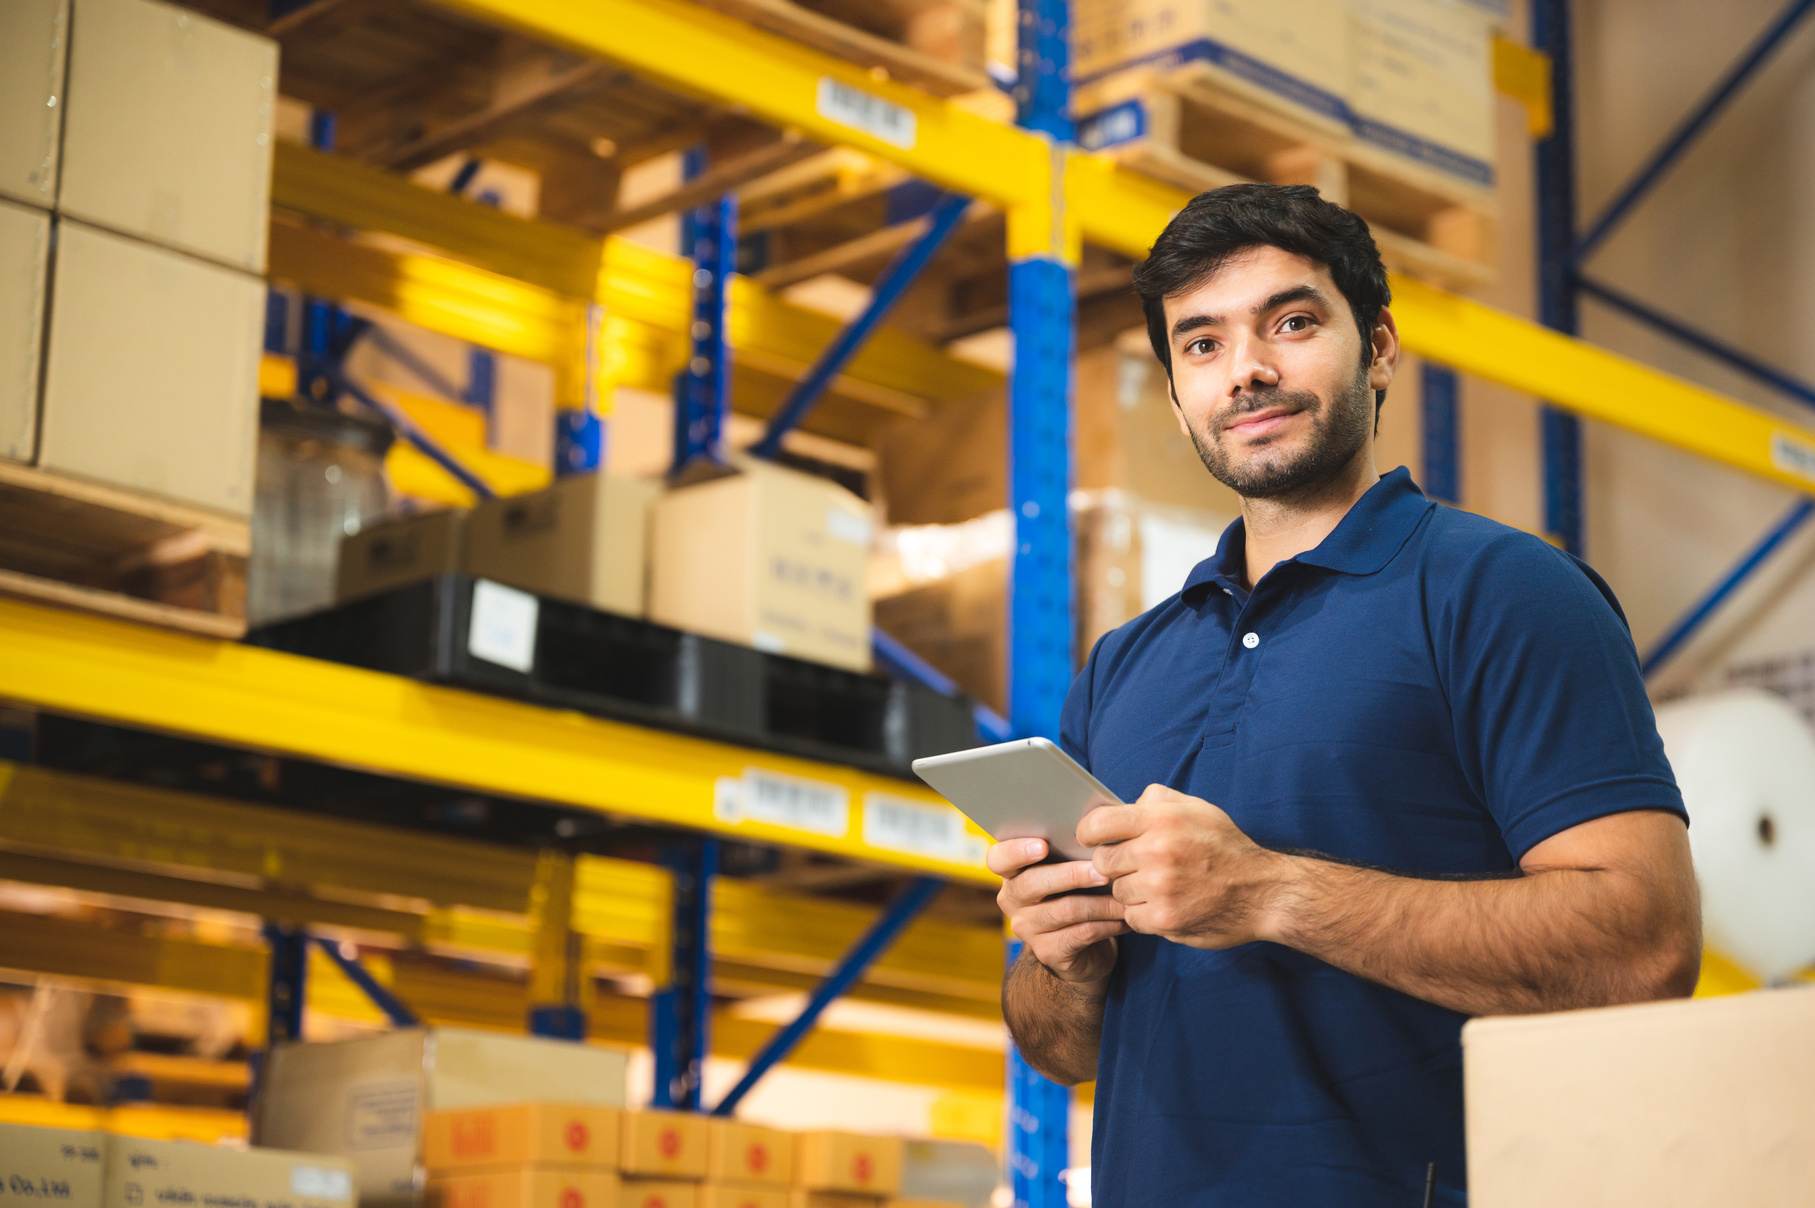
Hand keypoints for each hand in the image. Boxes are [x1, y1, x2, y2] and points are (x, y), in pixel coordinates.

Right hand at [988, 837, 1128, 984]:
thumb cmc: (1079, 891)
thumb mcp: (1071, 866)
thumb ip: (1073, 845)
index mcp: (1012, 871)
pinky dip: (1107, 925)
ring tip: (1125, 897)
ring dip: (1101, 903)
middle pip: (1033, 883)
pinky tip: (1125, 918)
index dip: (1016, 851)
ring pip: (1064, 910)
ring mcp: (1027, 928)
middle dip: (1071, 875)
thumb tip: (1099, 819)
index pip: (998, 858)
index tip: (1043, 846)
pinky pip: (1080, 934)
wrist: (1083, 946)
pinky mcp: (1048, 952)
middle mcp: (1012, 900)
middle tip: (1102, 872)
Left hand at [1079, 784, 1286, 948]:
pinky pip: (1131, 917)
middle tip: (1137, 866)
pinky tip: (1165, 905)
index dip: (1089, 833)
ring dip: (1132, 891)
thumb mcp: (1197, 808)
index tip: (1092, 839)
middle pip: (1102, 861)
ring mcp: (1160, 888)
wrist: (1263, 892)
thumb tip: (1123, 804)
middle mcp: (1157, 851)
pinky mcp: (1164, 919)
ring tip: (1160, 886)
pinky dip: (1144, 914)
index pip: (1098, 823)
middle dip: (1115, 864)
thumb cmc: (1226, 848)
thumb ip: (1156, 800)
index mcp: (1161, 819)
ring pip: (1117, 891)